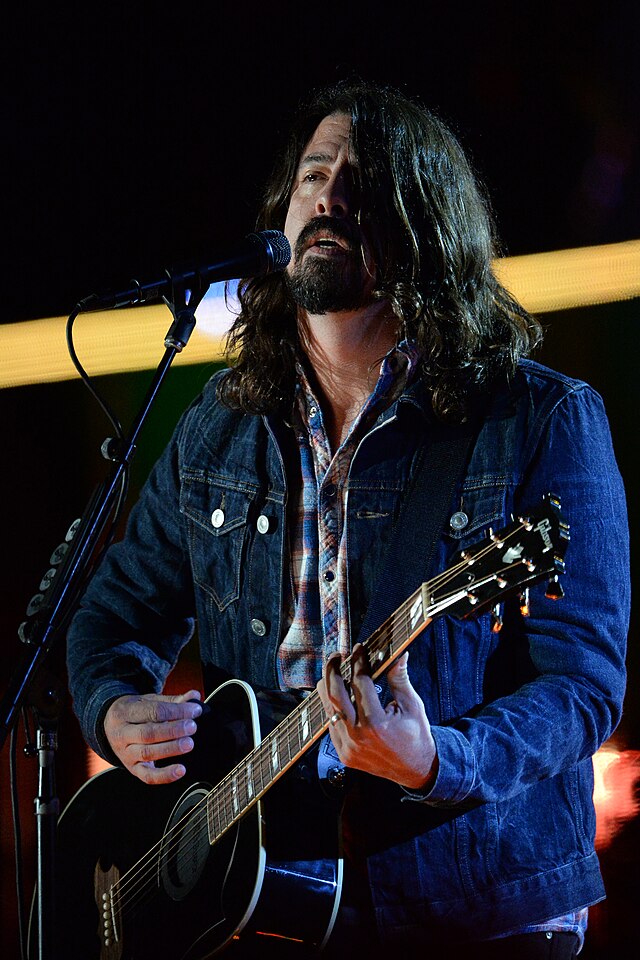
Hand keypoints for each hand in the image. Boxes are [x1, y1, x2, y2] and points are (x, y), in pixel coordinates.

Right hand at [104, 689, 202, 784]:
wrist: (108, 727)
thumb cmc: (133, 713)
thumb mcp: (148, 701)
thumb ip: (172, 700)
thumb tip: (194, 696)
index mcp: (126, 711)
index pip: (153, 711)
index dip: (176, 711)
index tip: (194, 710)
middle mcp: (123, 733)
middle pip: (148, 733)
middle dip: (173, 730)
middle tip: (192, 727)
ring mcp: (126, 753)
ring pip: (147, 753)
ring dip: (170, 749)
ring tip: (188, 744)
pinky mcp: (132, 768)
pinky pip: (147, 776)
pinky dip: (164, 775)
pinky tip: (180, 770)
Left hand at [317, 645, 436, 789]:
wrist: (415, 770)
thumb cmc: (416, 736)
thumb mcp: (412, 705)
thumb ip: (400, 679)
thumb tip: (399, 654)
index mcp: (377, 723)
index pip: (360, 682)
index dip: (358, 662)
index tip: (359, 649)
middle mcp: (358, 736)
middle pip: (334, 694)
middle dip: (333, 670)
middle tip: (338, 656)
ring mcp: (348, 747)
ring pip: (328, 709)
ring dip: (329, 688)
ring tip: (335, 674)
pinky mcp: (343, 754)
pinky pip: (331, 724)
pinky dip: (334, 708)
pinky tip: (341, 697)